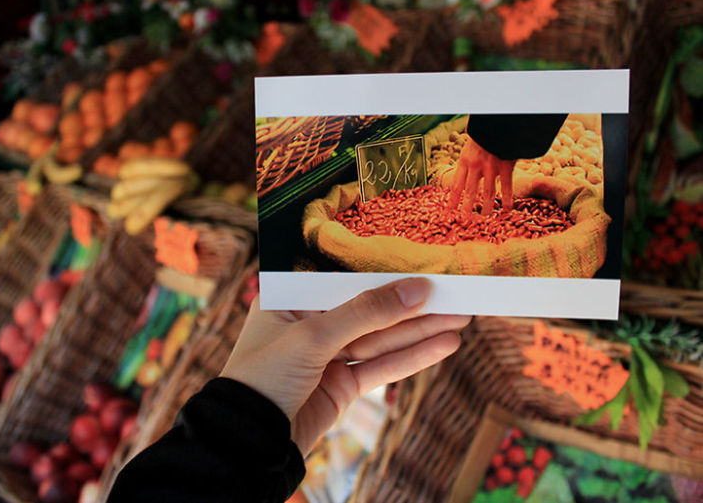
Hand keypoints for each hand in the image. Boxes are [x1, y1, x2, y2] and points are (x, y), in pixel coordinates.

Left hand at [220, 278, 470, 455]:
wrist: (247, 442)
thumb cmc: (263, 377)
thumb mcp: (313, 336)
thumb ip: (366, 312)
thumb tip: (416, 288)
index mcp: (290, 300)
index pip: (345, 280)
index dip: (385, 275)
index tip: (425, 267)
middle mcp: (309, 324)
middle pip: (369, 309)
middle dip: (412, 304)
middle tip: (456, 293)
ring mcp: (326, 357)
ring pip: (380, 339)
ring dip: (420, 330)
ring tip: (461, 317)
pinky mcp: (341, 386)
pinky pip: (381, 366)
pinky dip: (412, 357)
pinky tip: (443, 344)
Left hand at [447, 137, 515, 214]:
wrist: (498, 123)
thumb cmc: (483, 134)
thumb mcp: (469, 146)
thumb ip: (467, 161)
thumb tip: (463, 175)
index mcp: (464, 161)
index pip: (455, 186)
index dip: (452, 201)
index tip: (448, 212)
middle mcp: (475, 167)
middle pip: (470, 192)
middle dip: (467, 208)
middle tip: (464, 220)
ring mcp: (491, 168)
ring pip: (488, 193)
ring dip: (486, 207)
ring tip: (484, 217)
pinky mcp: (506, 167)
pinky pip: (507, 187)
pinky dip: (507, 200)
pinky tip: (506, 210)